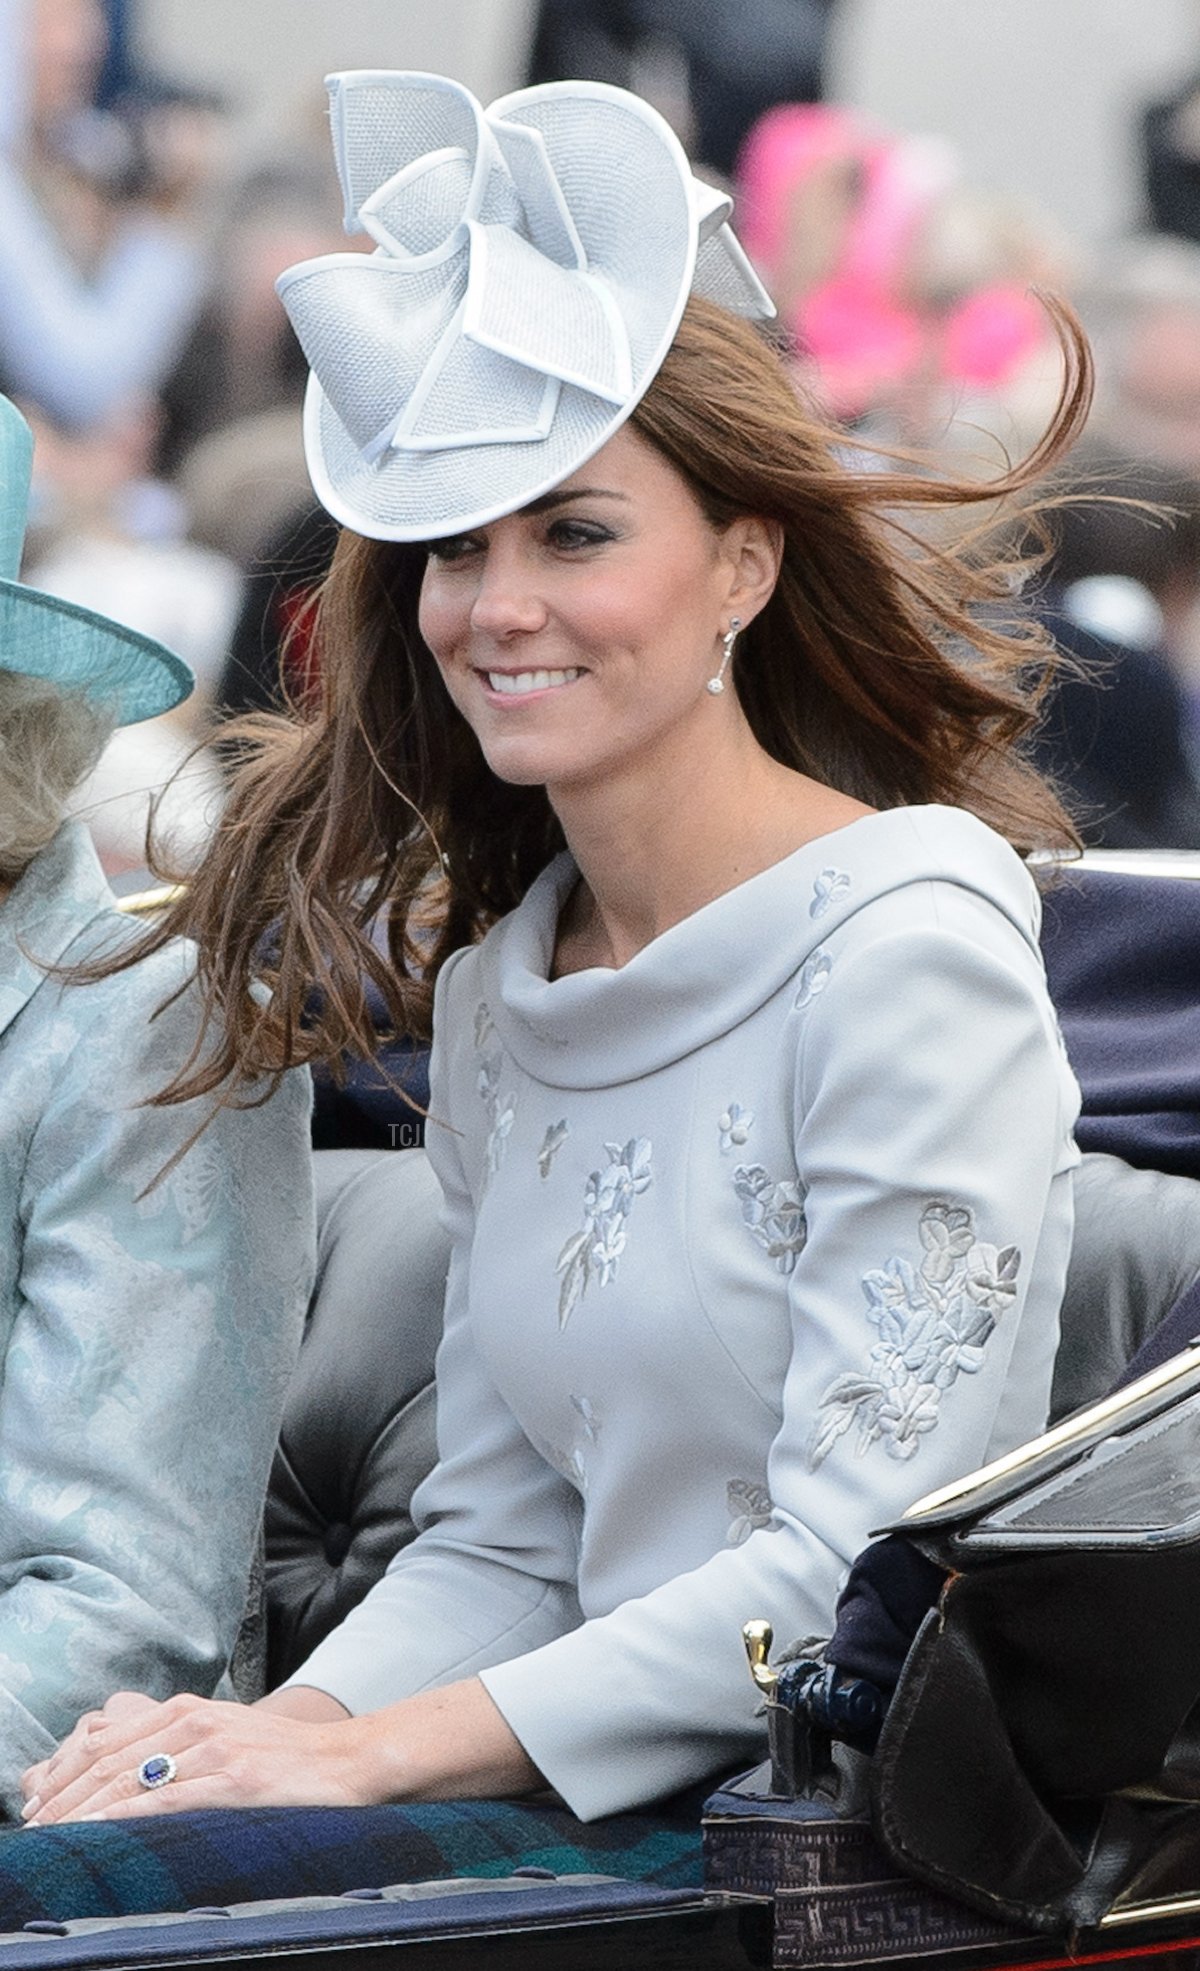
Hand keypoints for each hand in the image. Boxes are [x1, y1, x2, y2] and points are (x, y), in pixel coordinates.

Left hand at [21, 1689, 375, 1823]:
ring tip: (52, 1839)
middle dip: (61, 1797)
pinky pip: (165, 1803)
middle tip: (31, 1827)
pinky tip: (102, 1837)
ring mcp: (213, 1749)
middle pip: (107, 1761)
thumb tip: (133, 1777)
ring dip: (81, 1815)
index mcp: (187, 1709)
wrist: (347, 1761)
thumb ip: (180, 1748)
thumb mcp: (225, 1738)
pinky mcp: (232, 1781)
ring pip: (128, 1783)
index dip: (65, 1773)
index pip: (106, 1742)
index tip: (37, 1803)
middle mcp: (193, 1722)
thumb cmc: (286, 1759)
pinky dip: (125, 1821)